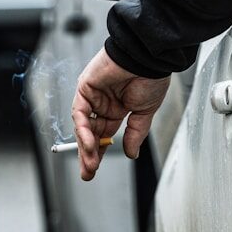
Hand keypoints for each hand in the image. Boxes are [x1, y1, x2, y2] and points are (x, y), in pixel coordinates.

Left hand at [71, 47, 169, 180]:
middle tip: (88, 173)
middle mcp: (102, 104)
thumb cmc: (150, 77)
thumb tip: (131, 154)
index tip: (95, 169)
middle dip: (89, 155)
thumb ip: (135, 134)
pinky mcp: (85, 88)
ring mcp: (92, 96)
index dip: (99, 152)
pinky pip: (80, 113)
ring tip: (91, 165)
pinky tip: (90, 144)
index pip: (104, 135)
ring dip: (86, 147)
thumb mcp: (145, 112)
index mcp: (117, 109)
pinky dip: (84, 130)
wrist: (147, 58)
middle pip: (90, 134)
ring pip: (83, 127)